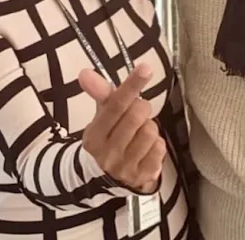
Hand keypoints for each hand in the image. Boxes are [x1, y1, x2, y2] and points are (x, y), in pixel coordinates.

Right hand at [78, 64, 164, 192]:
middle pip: (137, 115)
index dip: (131, 85)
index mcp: (94, 136)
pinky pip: (159, 148)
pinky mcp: (143, 176)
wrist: (108, 177)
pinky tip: (146, 148)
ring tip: (140, 132)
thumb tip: (84, 72)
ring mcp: (125, 167)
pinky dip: (156, 143)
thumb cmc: (108, 137)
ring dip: (149, 127)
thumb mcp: (102, 117)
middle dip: (142, 107)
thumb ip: (100, 94)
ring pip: (150, 131)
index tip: (146, 68)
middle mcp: (108, 153)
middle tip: (138, 111)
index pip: (115, 105)